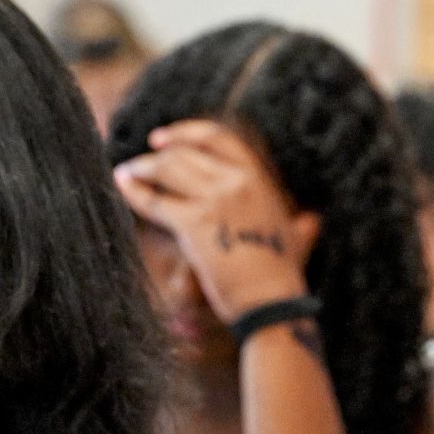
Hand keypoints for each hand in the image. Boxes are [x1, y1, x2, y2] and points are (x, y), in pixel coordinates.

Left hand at [113, 119, 319, 321]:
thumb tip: (310, 222)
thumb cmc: (281, 276)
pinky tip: (122, 186)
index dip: (186, 132)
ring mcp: (215, 200)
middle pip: (185, 153)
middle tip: (138, 163)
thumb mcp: (293, 237)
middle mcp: (237, 182)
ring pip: (167, 170)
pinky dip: (134, 192)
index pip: (218, 137)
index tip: (163, 138)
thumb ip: (298, 224)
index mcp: (259, 179)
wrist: (272, 301)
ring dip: (142, 168)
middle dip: (157, 155)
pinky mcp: (194, 224)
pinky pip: (156, 201)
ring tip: (125, 173)